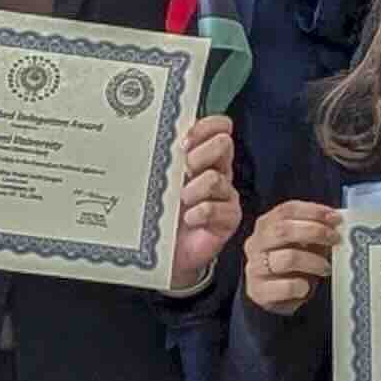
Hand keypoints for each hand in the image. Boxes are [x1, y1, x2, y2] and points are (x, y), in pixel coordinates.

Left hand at [168, 115, 241, 290]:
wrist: (163, 253)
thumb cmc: (160, 212)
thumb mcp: (157, 180)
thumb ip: (160, 158)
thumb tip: (150, 136)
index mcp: (202, 155)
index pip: (217, 127)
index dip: (206, 127)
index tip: (184, 142)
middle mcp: (217, 171)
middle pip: (223, 144)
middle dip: (200, 155)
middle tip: (183, 171)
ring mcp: (225, 195)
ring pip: (217, 178)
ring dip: (194, 189)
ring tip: (181, 201)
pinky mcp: (229, 219)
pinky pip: (220, 208)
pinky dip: (201, 212)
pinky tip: (189, 218)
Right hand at [240, 200, 341, 314]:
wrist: (268, 296)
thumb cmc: (287, 266)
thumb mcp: (299, 244)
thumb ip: (313, 232)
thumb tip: (335, 225)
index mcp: (265, 226)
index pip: (286, 210)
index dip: (313, 211)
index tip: (334, 218)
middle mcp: (256, 244)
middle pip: (283, 230)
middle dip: (315, 232)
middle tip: (334, 239)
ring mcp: (255, 268)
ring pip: (288, 258)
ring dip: (314, 261)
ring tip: (326, 268)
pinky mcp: (259, 291)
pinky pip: (287, 286)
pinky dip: (303, 286)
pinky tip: (306, 287)